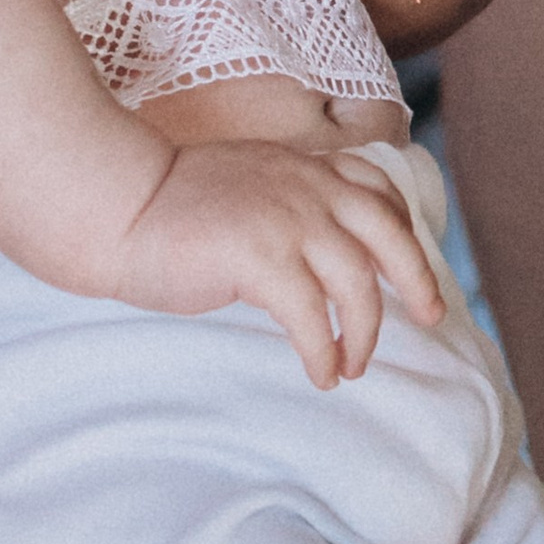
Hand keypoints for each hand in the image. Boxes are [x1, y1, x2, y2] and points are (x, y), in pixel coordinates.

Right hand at [105, 139, 444, 387]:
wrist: (113, 205)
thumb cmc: (168, 207)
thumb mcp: (247, 190)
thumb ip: (288, 206)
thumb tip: (319, 261)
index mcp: (303, 169)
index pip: (376, 193)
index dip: (403, 233)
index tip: (413, 272)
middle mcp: (305, 188)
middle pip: (388, 234)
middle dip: (417, 279)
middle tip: (431, 318)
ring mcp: (284, 219)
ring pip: (356, 283)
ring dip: (363, 333)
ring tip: (351, 367)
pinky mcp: (259, 257)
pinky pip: (312, 318)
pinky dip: (324, 353)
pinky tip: (320, 374)